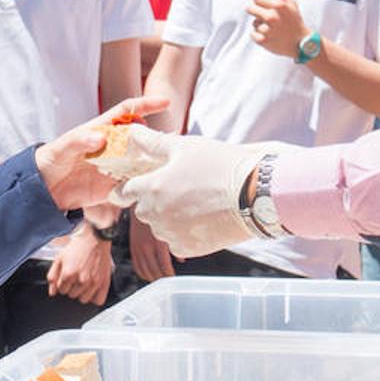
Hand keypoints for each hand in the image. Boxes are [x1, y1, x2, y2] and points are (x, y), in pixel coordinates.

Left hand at [35, 96, 167, 226]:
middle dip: (156, 138)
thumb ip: (80, 141)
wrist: (42, 190)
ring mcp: (114, 166)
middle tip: (171, 143)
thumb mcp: (61, 148)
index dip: (145, 106)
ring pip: (141, 161)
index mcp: (101, 130)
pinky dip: (144, 185)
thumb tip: (101, 138)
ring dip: (154, 162)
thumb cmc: (49, 161)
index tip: (164, 102)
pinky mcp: (113, 187)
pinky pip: (133, 185)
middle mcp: (112, 147)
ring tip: (170, 165)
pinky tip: (154, 187)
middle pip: (140, 138)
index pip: (126, 112)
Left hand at [46, 230, 112, 304]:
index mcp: (68, 274)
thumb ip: (53, 276)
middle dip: (72, 287)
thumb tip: (52, 292)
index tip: (67, 276)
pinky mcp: (104, 282)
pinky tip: (92, 289)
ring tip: (84, 281)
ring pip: (83, 299)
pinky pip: (98, 300)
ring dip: (82, 292)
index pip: (61, 290)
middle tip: (76, 276)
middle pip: (72, 295)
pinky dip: (95, 297)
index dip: (63, 283)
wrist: (94, 238)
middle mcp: (81, 280)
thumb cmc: (77, 247)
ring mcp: (94, 283)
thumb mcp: (59, 258)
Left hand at [118, 126, 271, 257]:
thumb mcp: (184, 147)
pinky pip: (175, 241)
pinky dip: (183, 233)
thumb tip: (130, 132)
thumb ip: (152, 143)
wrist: (255, 195)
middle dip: (152, 201)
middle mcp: (157, 214)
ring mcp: (171, 233)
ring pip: (159, 226)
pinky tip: (201, 219)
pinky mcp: (188, 248)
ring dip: (168, 217)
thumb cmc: (220, 165)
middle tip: (175, 189)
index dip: (125, 189)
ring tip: (193, 202)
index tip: (129, 188)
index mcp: (152, 188)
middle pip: (142, 210)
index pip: (123, 192)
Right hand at [130, 211, 177, 280]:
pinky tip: (148, 274)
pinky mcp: (132, 248)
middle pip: (154, 271)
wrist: (140, 206)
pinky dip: (142, 273)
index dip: (169, 276)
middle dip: (162, 279)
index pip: (164, 266)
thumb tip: (182, 259)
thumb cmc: (157, 215)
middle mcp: (146, 248)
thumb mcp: (170, 228)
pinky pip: (136, 266)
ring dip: (152, 278)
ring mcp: (138, 249)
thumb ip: (176, 245)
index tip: (174, 279)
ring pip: (145, 271)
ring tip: (160, 280)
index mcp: (158, 243)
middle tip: (169, 282)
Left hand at [246, 0, 309, 57]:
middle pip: (250, 8)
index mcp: (279, 5)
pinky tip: (269, 36)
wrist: (300, 43)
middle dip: (255, 11)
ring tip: (272, 28)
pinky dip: (259, 35)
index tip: (263, 5)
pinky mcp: (263, 41)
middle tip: (264, 16)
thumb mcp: (292, 4)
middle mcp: (272, 17)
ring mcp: (267, 29)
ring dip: (260, 25)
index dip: (259, 1)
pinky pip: (253, 34)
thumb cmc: (295, 22)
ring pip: (254, 22)